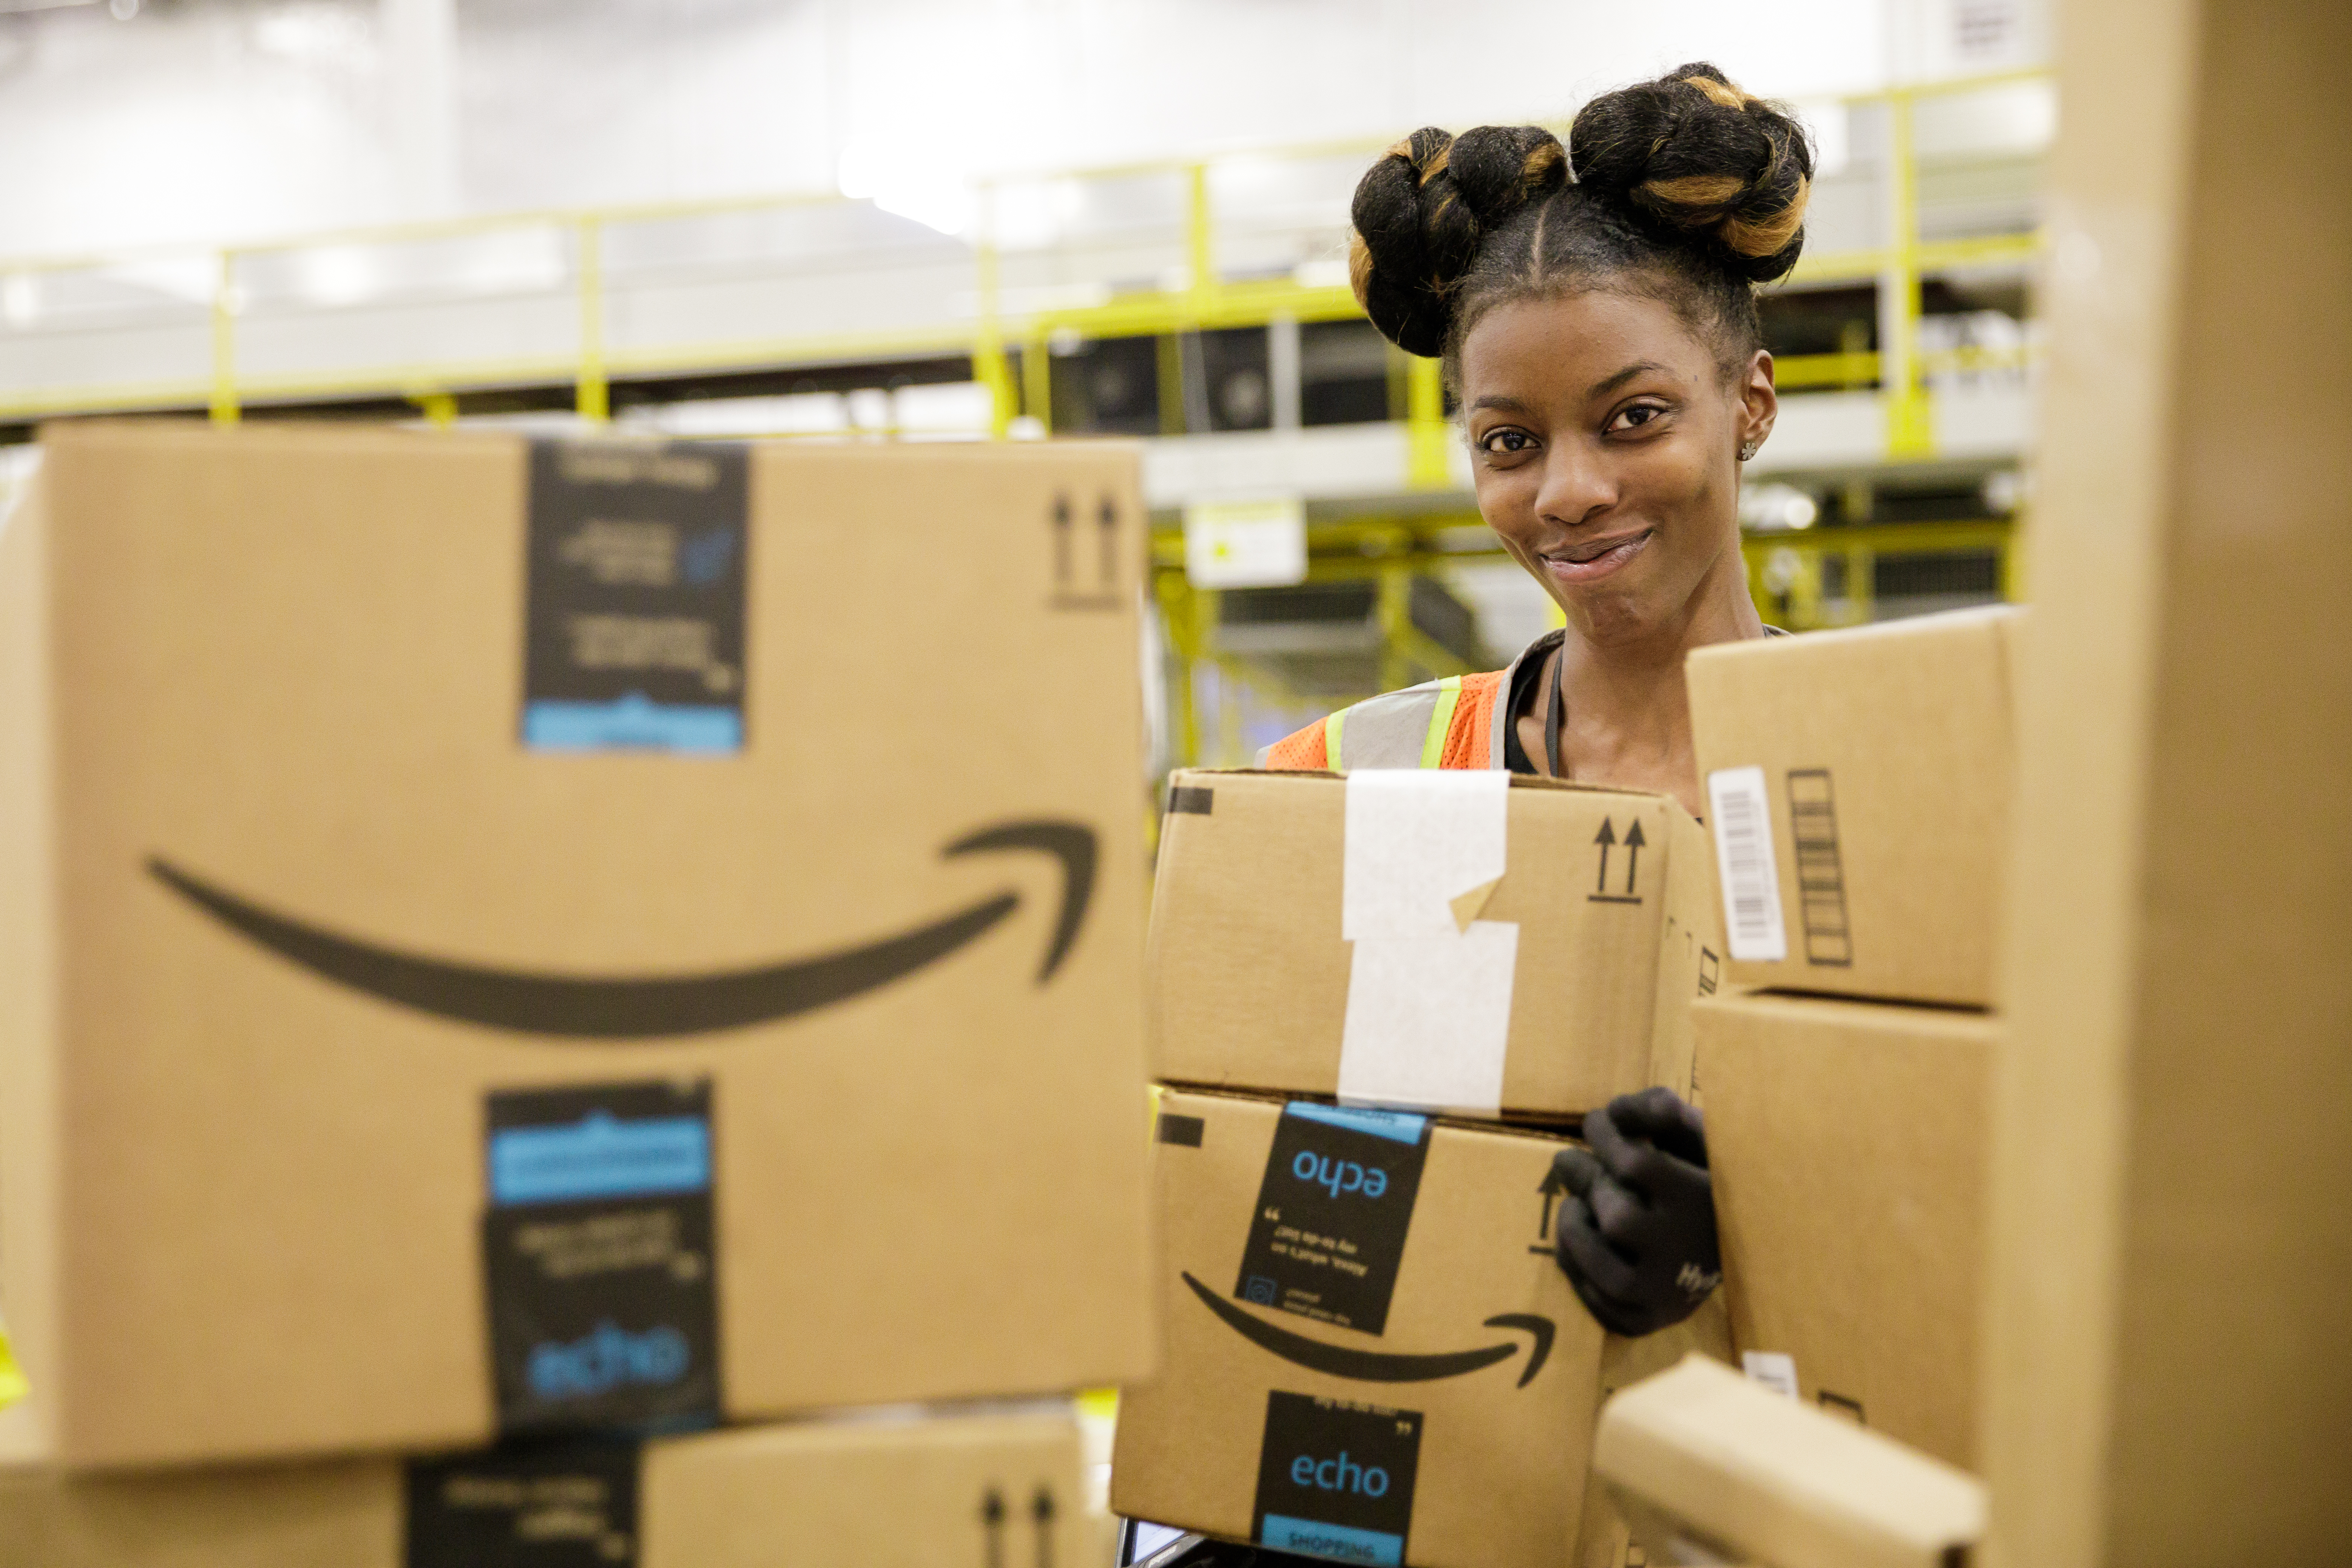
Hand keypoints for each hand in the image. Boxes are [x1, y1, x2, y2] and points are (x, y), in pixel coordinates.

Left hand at [1552, 1087, 1720, 1336]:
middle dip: (1586, 1179)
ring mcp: (1663, 1293)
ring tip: (1575, 1204)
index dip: (1604, 1135)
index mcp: (1701, 1201)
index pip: (1635, 1163)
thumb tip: (1616, 1109)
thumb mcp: (1701, 1140)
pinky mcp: (1646, 1320)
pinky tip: (1580, 1239)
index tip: (1595, 1123)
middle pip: (1617, 1214)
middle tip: (1571, 1161)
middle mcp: (1683, 1252)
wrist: (1742, 1249)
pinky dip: (1575, 1266)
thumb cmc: (1708, 1182)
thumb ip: (1665, 1114)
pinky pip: (1594, 1299)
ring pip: (1600, 1263)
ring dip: (1574, 1226)